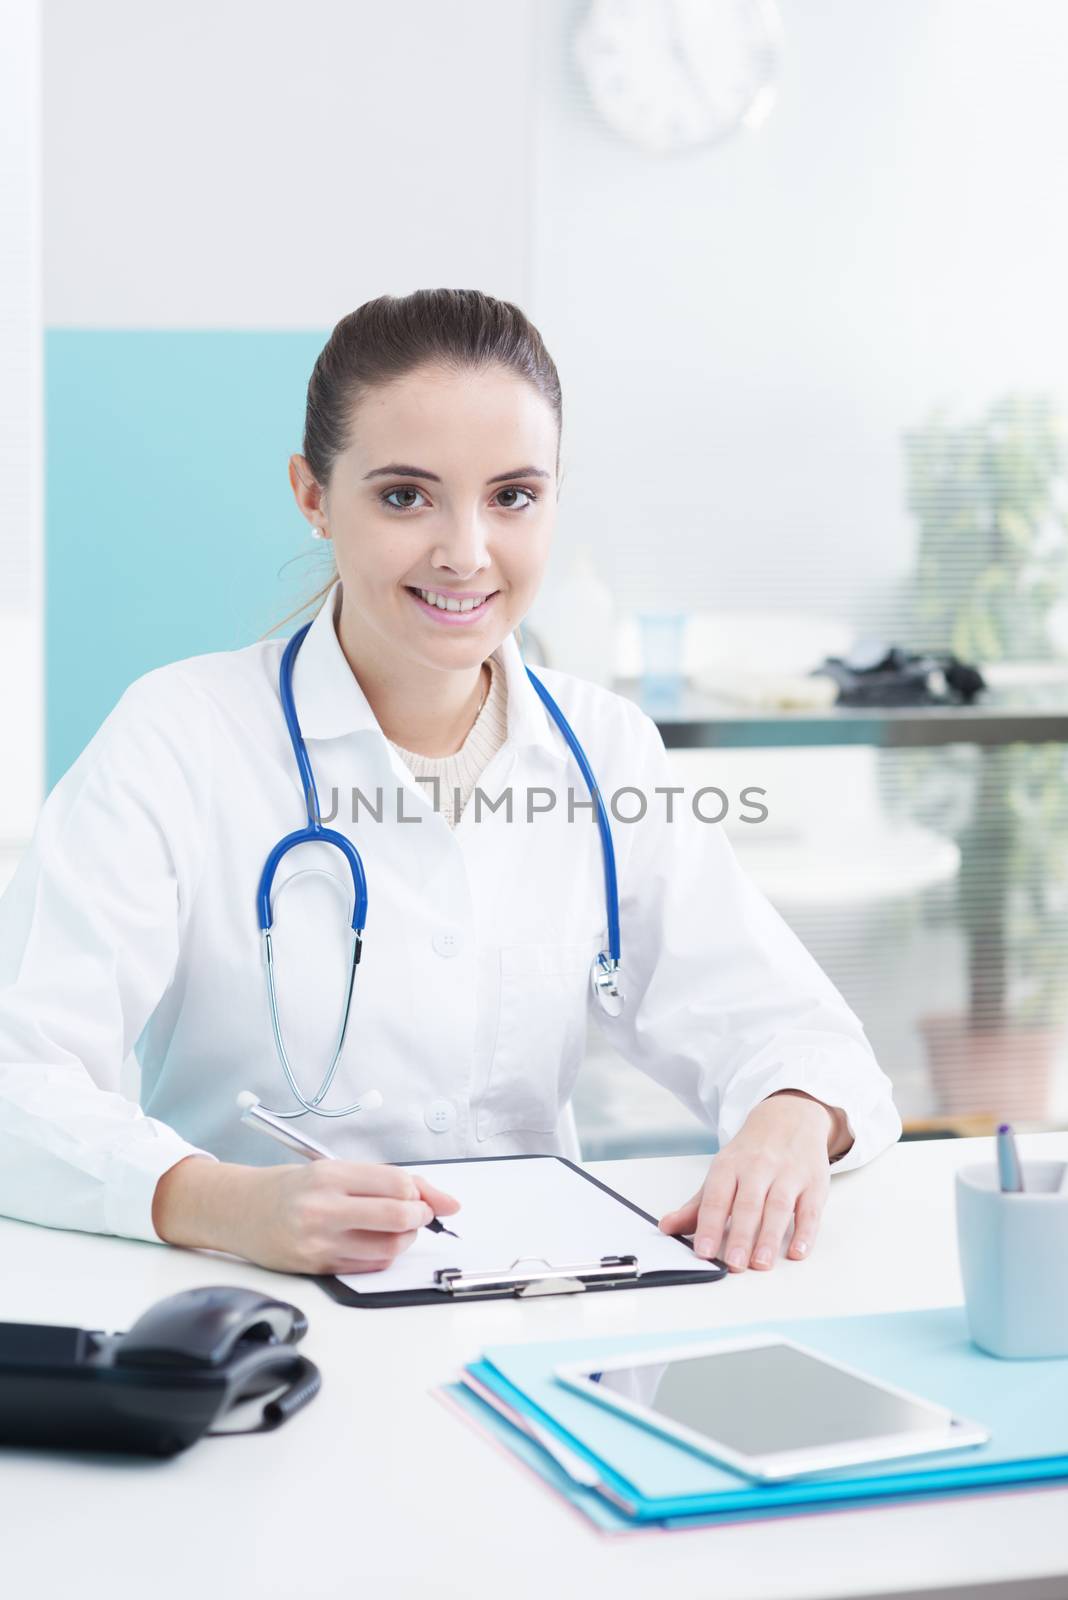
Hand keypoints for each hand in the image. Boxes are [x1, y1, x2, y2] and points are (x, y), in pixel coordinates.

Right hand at [152, 1155, 460, 1275]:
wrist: (239, 1211)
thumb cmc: (290, 1187)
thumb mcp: (333, 1170)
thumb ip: (387, 1181)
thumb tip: (448, 1202)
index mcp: (329, 1174)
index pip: (396, 1184)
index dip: (419, 1193)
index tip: (418, 1195)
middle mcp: (322, 1207)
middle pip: (396, 1216)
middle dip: (419, 1216)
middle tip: (418, 1214)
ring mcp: (318, 1241)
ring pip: (388, 1247)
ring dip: (405, 1239)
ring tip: (397, 1228)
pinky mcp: (316, 1267)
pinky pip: (368, 1266)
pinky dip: (384, 1256)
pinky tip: (375, 1243)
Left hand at [658, 1091, 847, 1271]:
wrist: (788, 1117)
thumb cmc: (752, 1153)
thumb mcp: (722, 1172)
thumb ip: (697, 1205)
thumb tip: (666, 1227)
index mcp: (730, 1166)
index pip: (717, 1197)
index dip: (709, 1225)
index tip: (704, 1251)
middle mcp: (759, 1168)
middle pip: (748, 1204)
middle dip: (741, 1236)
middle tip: (734, 1264)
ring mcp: (788, 1174)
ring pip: (778, 1207)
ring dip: (769, 1237)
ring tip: (761, 1263)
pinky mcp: (814, 1183)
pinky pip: (810, 1210)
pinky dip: (805, 1232)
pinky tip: (797, 1252)